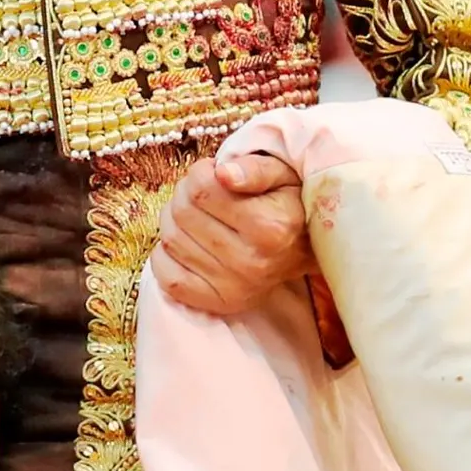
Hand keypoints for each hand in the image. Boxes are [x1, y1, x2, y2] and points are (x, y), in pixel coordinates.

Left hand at [151, 152, 313, 316]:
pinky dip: (166, 254)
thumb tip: (223, 173)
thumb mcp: (282, 174)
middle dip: (186, 193)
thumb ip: (254, 169)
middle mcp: (251, 262)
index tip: (216, 174)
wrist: (305, 249)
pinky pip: (166, 275)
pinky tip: (189, 242)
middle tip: (204, 194)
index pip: (201, 188)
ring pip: (170, 239)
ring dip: (175, 220)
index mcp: (270, 227)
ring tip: (199, 216)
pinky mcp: (216, 302)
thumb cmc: (288, 203)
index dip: (201, 172)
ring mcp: (233, 287)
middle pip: (182, 212)